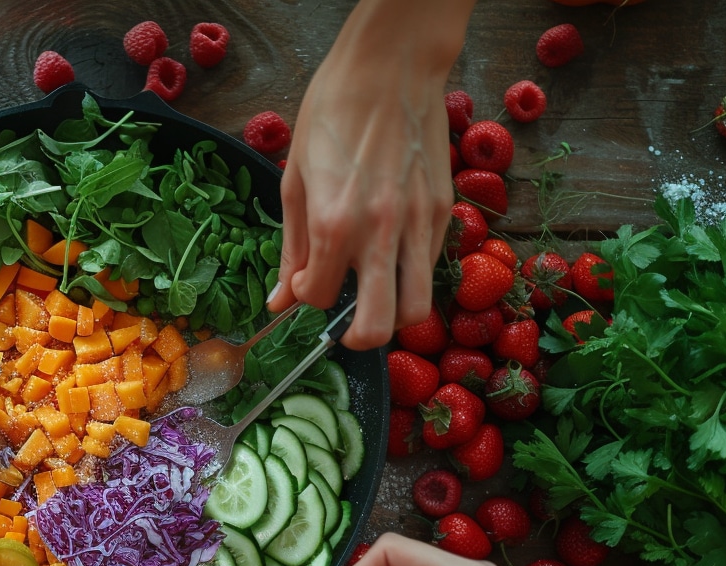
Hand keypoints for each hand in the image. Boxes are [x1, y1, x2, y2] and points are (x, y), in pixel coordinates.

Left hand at [271, 0, 474, 349]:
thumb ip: (291, 248)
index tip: (305, 282)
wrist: (390, 66)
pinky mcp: (444, 212)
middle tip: (347, 327)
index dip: (307, 298)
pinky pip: (431, 268)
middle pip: (377, 327)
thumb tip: (281, 301)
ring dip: (394, 316)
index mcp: (333, 224)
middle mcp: (379, 232)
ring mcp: (418, 225)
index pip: (318, 298)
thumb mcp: (294, 179)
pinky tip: (393, 252)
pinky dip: (412, 276)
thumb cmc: (333, 112)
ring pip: (418, 311)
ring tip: (376, 297)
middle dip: (358, 339)